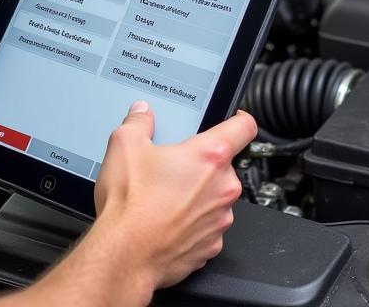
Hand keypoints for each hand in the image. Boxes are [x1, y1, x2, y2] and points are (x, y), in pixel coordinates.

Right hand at [93, 102, 256, 290]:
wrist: (124, 255)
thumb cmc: (130, 204)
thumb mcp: (125, 144)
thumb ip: (139, 121)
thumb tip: (142, 114)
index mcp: (210, 156)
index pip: (244, 127)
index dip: (240, 119)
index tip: (234, 119)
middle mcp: (223, 188)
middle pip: (223, 165)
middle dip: (201, 163)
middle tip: (173, 165)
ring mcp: (219, 220)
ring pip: (215, 197)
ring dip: (197, 194)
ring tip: (164, 196)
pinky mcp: (211, 246)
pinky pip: (206, 225)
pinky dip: (191, 221)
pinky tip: (166, 219)